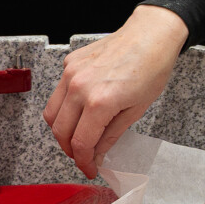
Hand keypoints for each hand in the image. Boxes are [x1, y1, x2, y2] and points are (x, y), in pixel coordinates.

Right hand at [43, 6, 188, 177]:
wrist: (152, 34)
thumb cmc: (153, 67)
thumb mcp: (137, 109)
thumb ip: (112, 134)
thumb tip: (97, 154)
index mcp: (100, 102)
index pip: (81, 143)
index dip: (83, 162)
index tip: (89, 169)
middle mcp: (79, 87)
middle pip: (60, 131)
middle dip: (70, 150)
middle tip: (83, 156)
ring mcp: (71, 73)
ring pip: (51, 113)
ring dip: (62, 130)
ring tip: (80, 136)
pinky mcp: (70, 63)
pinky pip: (59, 92)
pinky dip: (65, 106)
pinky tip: (82, 108)